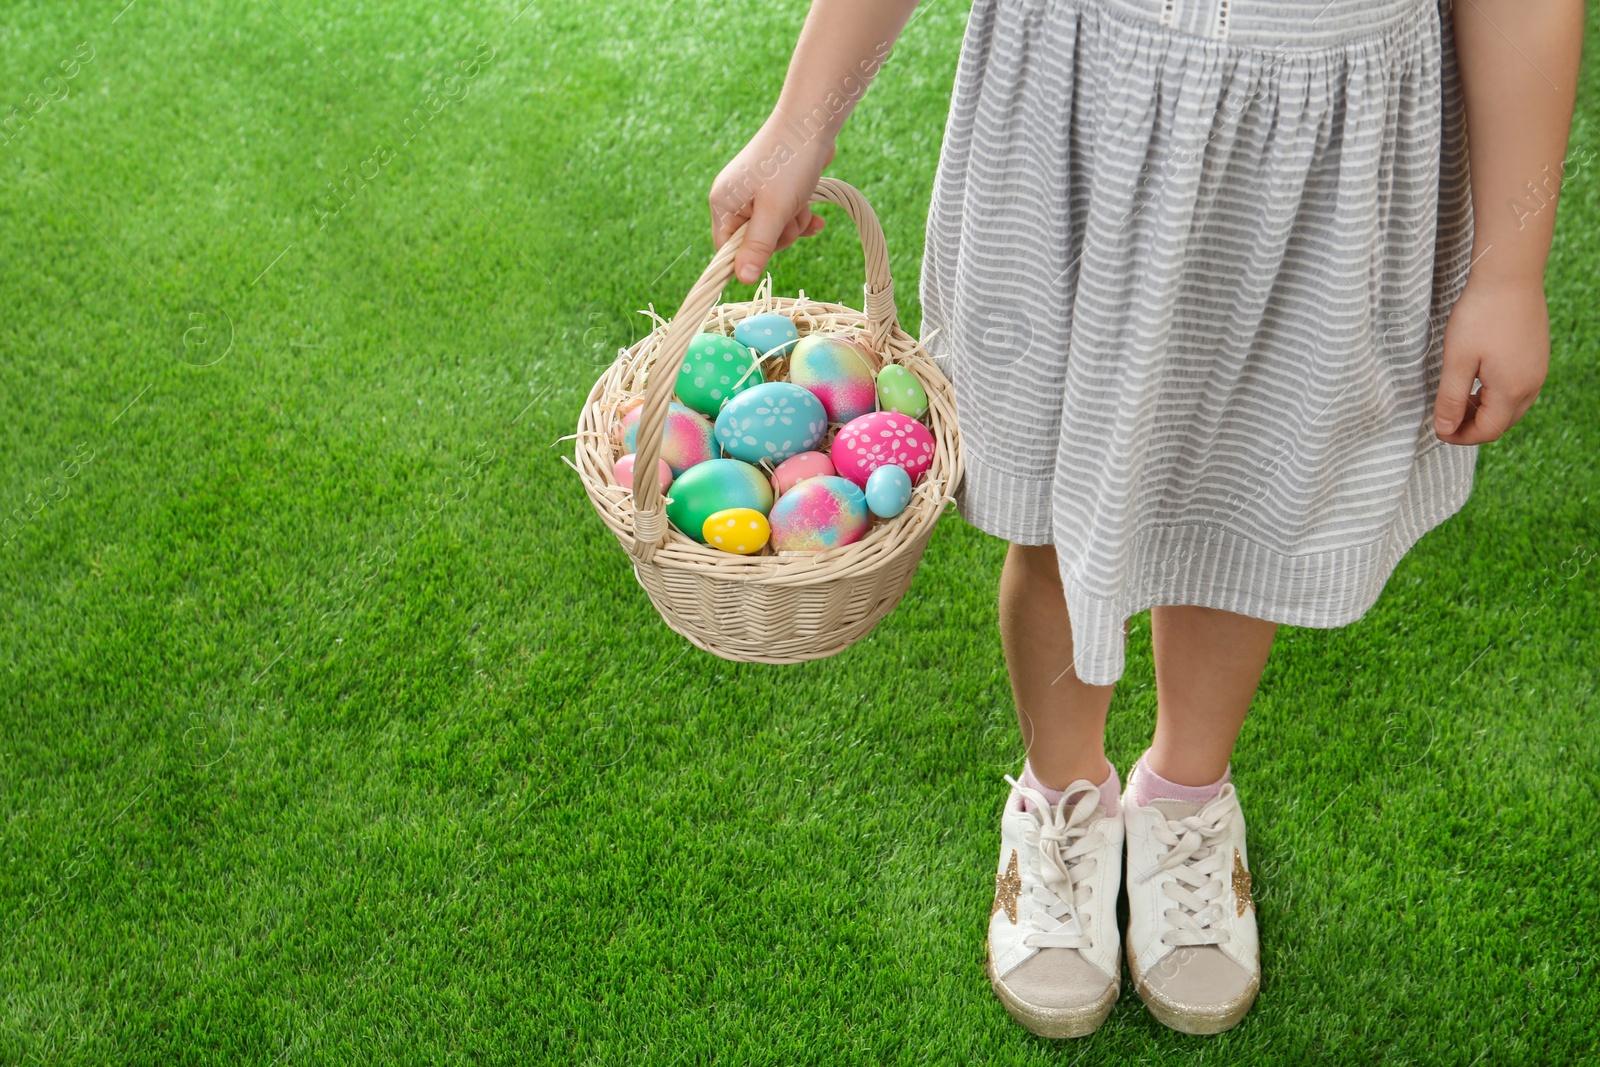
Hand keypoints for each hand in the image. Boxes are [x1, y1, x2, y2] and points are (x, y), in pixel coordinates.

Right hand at [709, 121, 837, 285]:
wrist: (811, 121)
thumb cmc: (789, 163)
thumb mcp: (774, 212)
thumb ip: (758, 246)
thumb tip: (742, 280)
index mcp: (723, 204)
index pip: (726, 250)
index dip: (750, 256)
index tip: (772, 245)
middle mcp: (734, 199)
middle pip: (754, 243)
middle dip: (780, 235)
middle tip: (790, 215)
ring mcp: (754, 193)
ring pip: (774, 230)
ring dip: (794, 223)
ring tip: (802, 203)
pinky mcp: (773, 189)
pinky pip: (784, 216)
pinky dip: (799, 216)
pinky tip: (815, 215)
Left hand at [1432, 275, 1549, 443]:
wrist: (1510, 276)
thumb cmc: (1480, 315)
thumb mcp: (1457, 360)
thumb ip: (1451, 399)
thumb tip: (1443, 429)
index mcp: (1512, 390)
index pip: (1487, 431)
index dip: (1460, 436)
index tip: (1437, 429)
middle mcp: (1532, 384)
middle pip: (1501, 423)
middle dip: (1472, 426)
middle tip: (1445, 417)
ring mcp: (1538, 370)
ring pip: (1511, 406)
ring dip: (1484, 411)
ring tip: (1458, 399)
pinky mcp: (1537, 356)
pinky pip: (1518, 388)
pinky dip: (1496, 394)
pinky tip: (1477, 380)